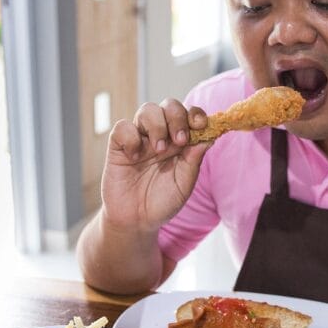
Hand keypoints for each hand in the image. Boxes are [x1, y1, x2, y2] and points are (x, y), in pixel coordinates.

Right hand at [101, 98, 211, 231]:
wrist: (136, 221)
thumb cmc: (162, 202)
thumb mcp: (184, 183)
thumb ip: (194, 160)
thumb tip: (209, 137)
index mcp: (180, 142)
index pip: (190, 115)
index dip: (196, 114)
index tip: (201, 125)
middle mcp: (161, 135)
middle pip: (169, 105)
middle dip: (177, 117)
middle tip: (179, 140)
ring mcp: (140, 138)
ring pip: (147, 109)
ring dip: (157, 125)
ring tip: (158, 151)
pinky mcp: (118, 146)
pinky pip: (122, 127)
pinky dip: (131, 138)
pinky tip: (134, 157)